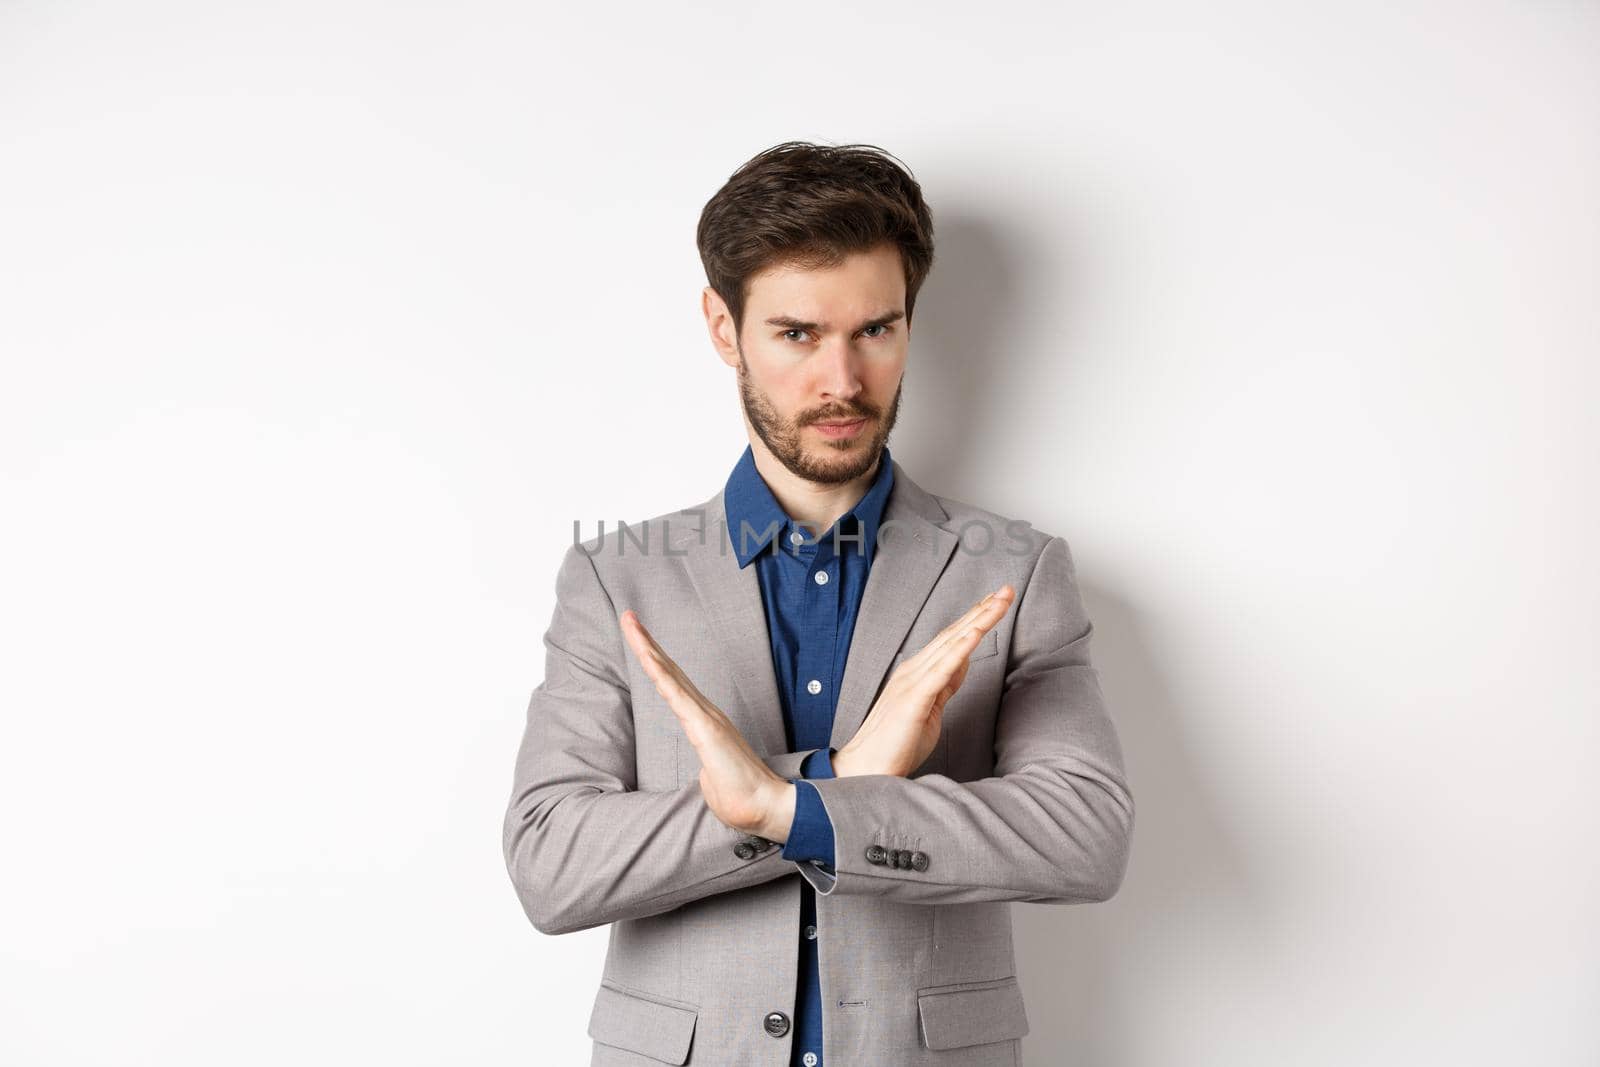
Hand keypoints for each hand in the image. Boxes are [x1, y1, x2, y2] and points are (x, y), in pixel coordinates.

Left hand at [619, 609, 795, 842]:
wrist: (765, 807)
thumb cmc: (742, 797)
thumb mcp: (715, 779)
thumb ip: (708, 770)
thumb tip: (707, 773)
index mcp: (705, 722)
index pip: (675, 685)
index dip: (657, 660)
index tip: (641, 640)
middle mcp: (705, 712)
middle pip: (669, 670)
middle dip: (647, 642)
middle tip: (629, 616)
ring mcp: (705, 717)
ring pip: (669, 675)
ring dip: (648, 648)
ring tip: (630, 623)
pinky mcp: (705, 728)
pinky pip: (677, 695)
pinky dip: (660, 673)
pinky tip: (647, 655)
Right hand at [833, 585, 1015, 778]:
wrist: (866, 770)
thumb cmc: (896, 745)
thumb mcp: (930, 710)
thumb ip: (945, 685)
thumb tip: (963, 664)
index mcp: (917, 673)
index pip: (951, 639)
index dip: (975, 618)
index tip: (997, 600)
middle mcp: (913, 670)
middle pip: (954, 633)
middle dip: (982, 610)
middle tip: (1007, 589)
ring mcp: (912, 682)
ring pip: (951, 644)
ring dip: (978, 620)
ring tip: (1000, 601)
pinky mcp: (914, 699)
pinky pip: (941, 670)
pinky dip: (960, 649)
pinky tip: (975, 632)